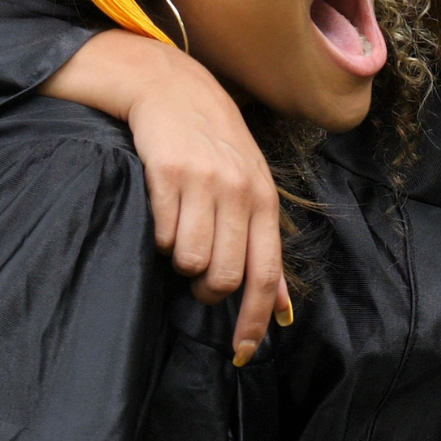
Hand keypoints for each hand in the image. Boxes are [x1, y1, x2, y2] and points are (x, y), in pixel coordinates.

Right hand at [42, 30, 288, 365]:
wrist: (171, 88)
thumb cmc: (215, 146)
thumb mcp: (251, 188)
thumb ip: (265, 247)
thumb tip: (283, 308)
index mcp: (264, 200)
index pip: (265, 275)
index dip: (254, 320)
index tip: (242, 353)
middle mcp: (239, 192)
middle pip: (224, 278)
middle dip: (206, 289)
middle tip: (197, 273)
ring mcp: (204, 183)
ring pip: (189, 262)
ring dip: (178, 261)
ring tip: (178, 234)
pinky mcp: (167, 174)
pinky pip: (159, 234)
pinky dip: (157, 236)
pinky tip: (160, 213)